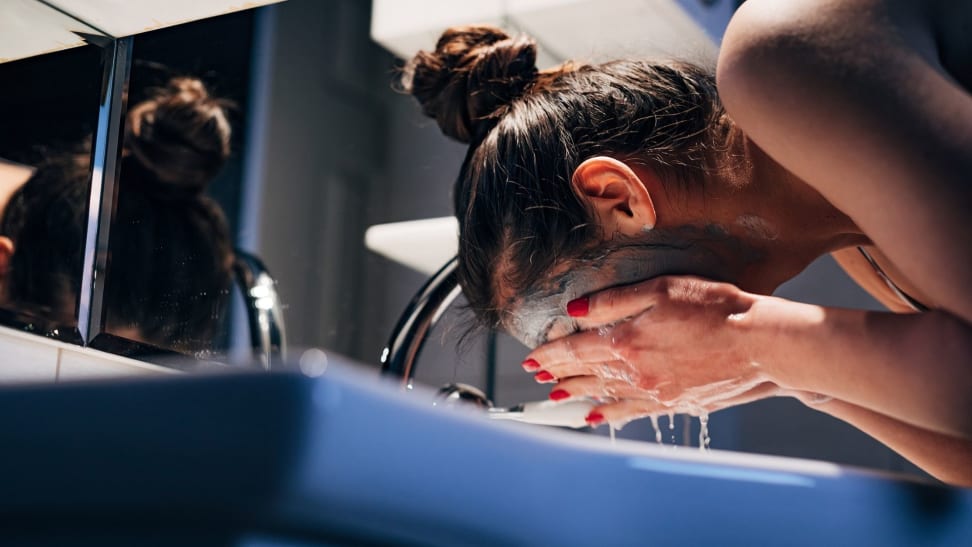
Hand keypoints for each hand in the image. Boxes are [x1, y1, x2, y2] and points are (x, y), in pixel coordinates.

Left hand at [522, 275, 779, 425]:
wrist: (761, 344)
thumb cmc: (716, 308)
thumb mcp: (661, 289)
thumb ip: (613, 301)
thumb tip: (575, 311)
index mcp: (626, 340)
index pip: (575, 350)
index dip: (550, 355)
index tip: (531, 358)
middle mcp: (635, 372)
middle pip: (586, 373)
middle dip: (559, 374)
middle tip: (539, 377)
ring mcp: (654, 392)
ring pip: (604, 395)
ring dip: (578, 394)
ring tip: (558, 397)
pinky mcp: (674, 403)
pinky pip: (632, 412)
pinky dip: (609, 413)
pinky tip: (597, 416)